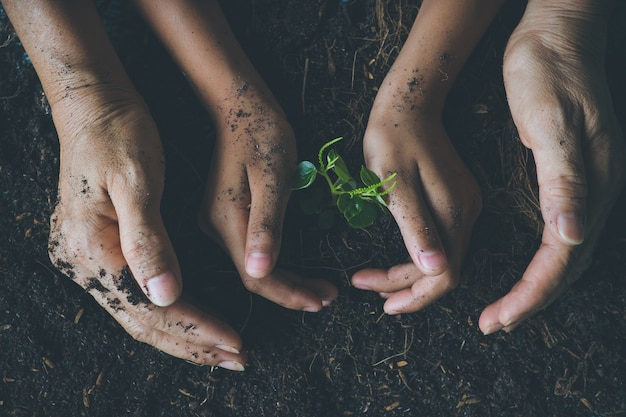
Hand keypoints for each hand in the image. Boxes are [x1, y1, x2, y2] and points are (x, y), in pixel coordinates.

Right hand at [49, 93, 244, 367]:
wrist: (93, 107)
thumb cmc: (119, 135)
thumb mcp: (137, 181)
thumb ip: (148, 240)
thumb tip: (165, 296)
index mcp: (92, 249)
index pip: (150, 307)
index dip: (195, 327)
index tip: (234, 339)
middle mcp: (84, 264)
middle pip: (142, 322)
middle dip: (192, 343)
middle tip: (237, 357)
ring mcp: (88, 261)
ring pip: (139, 315)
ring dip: (182, 335)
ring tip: (221, 349)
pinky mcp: (100, 253)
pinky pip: (136, 297)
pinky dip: (169, 312)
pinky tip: (193, 317)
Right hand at [198, 85, 337, 311]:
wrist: (240, 106)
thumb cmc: (263, 134)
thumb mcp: (273, 177)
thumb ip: (267, 226)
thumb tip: (259, 272)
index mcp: (226, 221)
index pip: (256, 277)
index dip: (288, 294)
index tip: (320, 301)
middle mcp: (215, 228)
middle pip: (255, 276)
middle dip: (292, 291)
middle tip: (327, 297)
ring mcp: (217, 222)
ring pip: (254, 266)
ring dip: (288, 280)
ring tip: (321, 288)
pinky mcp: (225, 215)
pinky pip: (252, 250)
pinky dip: (278, 262)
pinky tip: (298, 268)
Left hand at [352, 91, 481, 312]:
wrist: (408, 103)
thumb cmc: (392, 137)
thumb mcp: (394, 182)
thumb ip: (414, 225)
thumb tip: (434, 270)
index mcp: (453, 212)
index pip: (442, 276)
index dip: (412, 295)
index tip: (378, 300)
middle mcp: (466, 213)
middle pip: (444, 272)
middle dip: (407, 288)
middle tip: (368, 288)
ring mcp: (465, 206)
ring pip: (443, 257)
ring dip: (411, 276)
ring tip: (375, 281)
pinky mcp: (457, 198)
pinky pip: (442, 240)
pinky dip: (418, 257)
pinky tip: (396, 259)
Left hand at [479, 2, 625, 333]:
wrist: (559, 34)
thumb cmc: (550, 73)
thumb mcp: (551, 122)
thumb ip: (565, 180)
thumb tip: (572, 236)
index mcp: (591, 184)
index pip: (560, 259)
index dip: (530, 295)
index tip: (496, 318)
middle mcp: (596, 193)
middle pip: (567, 266)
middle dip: (531, 301)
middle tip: (493, 323)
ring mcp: (588, 186)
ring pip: (566, 255)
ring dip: (536, 288)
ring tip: (504, 309)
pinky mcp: (573, 177)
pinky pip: (561, 234)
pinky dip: (541, 262)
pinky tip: (525, 267)